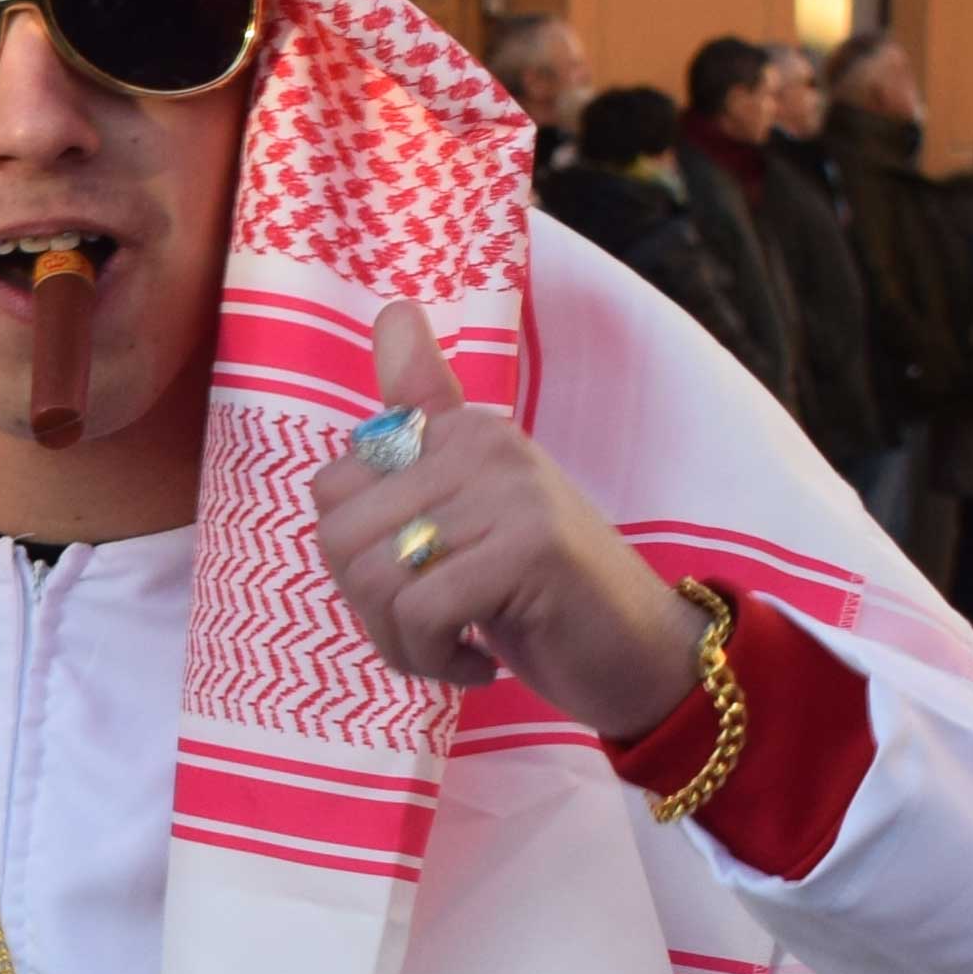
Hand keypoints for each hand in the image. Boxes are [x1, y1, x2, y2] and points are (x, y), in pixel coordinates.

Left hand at [315, 302, 704, 738]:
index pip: (330, 490)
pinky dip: (436, 659)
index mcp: (461, 429)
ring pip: (374, 580)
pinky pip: (422, 612)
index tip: (413, 587)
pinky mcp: (532, 546)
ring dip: (403, 644)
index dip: (352, 562)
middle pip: (339, 538)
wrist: (642, 655)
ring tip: (453, 651)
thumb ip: (422, 425)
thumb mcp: (465, 513)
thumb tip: (394, 308)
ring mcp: (512, 488)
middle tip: (432, 634)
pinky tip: (479, 665)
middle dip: (370, 611)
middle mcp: (486, 440)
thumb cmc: (538, 597)